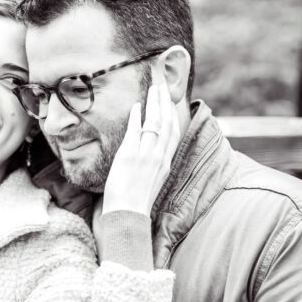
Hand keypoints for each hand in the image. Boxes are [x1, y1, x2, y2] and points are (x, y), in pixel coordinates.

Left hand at [101, 71, 181, 215]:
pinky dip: (136, 116)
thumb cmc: (135, 202)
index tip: (170, 101)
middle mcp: (159, 157)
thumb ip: (153, 164)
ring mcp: (145, 156)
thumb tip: (150, 152)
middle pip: (167, 123)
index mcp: (165, 163)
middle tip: (161, 86)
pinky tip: (136, 106)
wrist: (127, 215)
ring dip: (154, 103)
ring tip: (152, 89)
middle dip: (165, 102)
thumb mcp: (151, 181)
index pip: (173, 133)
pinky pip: (135, 130)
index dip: (173, 114)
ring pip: (155, 122)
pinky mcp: (130, 156)